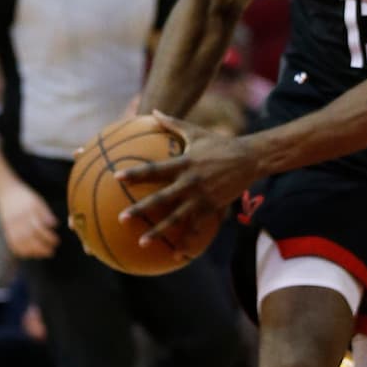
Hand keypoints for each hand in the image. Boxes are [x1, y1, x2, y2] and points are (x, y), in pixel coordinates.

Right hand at [0, 179, 59, 258]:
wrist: (6, 192)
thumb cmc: (26, 197)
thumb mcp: (38, 201)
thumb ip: (45, 213)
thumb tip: (54, 225)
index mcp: (27, 212)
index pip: (38, 228)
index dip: (48, 237)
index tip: (57, 241)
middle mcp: (18, 220)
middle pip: (29, 237)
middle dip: (41, 247)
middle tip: (52, 252)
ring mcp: (10, 226)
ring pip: (20, 242)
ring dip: (32, 251)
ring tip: (43, 255)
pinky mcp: (6, 230)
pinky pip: (11, 243)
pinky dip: (20, 251)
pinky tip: (30, 254)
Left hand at [116, 111, 258, 245]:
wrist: (250, 158)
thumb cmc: (220, 143)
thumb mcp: (196, 131)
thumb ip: (172, 123)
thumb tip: (152, 111)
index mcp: (184, 163)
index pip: (155, 169)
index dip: (136, 173)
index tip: (116, 177)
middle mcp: (191, 182)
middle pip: (162, 198)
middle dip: (141, 208)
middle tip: (122, 218)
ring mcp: (202, 196)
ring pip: (177, 218)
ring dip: (158, 231)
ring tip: (141, 242)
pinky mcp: (212, 207)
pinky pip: (197, 226)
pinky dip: (187, 240)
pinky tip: (176, 255)